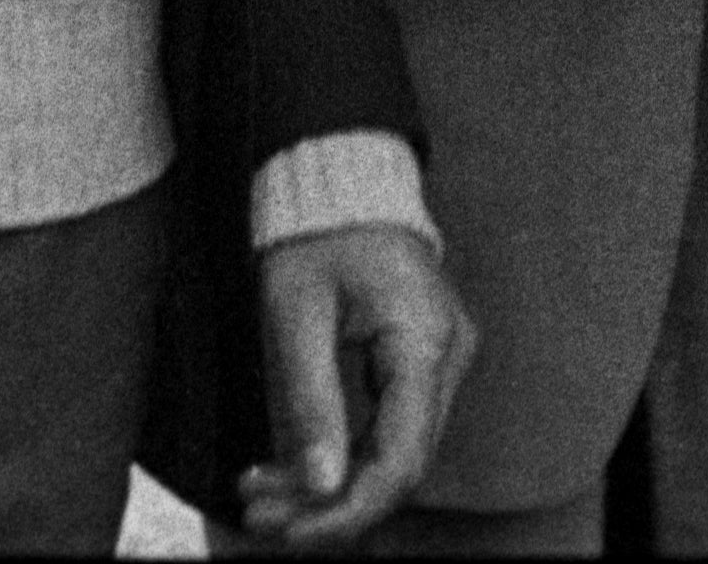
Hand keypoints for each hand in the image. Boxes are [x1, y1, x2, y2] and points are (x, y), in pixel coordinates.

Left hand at [240, 221, 471, 543]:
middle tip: (261, 515)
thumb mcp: (296, 313)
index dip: (348, 508)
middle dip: (328, 502)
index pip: (401, 458)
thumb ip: (310, 401)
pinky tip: (289, 469)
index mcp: (424, 341)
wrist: (339, 179)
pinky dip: (340, 455)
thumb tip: (319, 485)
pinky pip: (386, 430)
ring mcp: (438, 362)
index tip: (291, 529)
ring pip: (390, 455)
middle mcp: (446, 358)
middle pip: (399, 466)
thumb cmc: (317, 229)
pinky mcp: (419, 366)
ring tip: (262, 497)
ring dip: (328, 485)